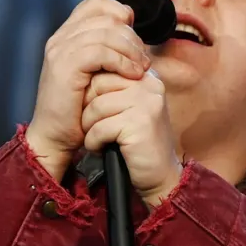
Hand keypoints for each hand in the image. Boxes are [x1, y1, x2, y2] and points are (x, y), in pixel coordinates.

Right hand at [25, 0, 150, 181]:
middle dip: (131, 36)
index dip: (120, 12)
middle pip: (105, 16)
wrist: (55, 137)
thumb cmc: (77, 110)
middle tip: (143, 58)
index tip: (135, 34)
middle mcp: (60, 38)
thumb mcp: (94, 74)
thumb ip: (107, 52)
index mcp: (66, 36)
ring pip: (106, 32)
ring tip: (141, 68)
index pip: (96, 4)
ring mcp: (61, 51)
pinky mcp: (66, 67)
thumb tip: (134, 36)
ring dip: (131, 49)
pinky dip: (122, 61)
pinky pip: (101, 52)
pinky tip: (132, 74)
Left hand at [81, 72, 182, 207]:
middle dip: (87, 109)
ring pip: (95, 107)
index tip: (96, 113)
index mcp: (146, 77)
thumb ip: (115, 89)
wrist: (160, 175)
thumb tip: (85, 75)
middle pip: (97, 85)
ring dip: (89, 128)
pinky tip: (102, 149)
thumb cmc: (140, 142)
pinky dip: (93, 142)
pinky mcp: (139, 124)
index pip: (105, 70)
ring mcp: (146, 103)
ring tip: (99, 140)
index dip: (91, 93)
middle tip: (94, 127)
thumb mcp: (130, 108)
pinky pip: (99, 127)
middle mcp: (149, 85)